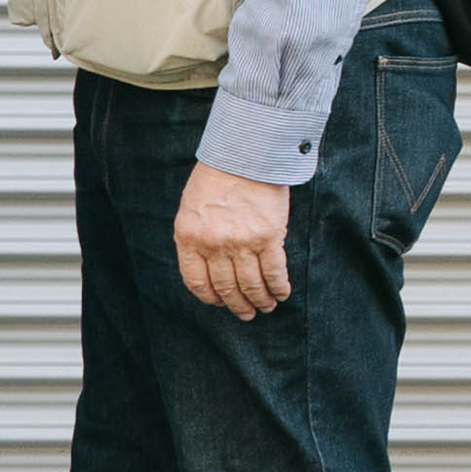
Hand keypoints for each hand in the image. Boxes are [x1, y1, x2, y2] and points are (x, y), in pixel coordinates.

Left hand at [174, 163, 292, 319]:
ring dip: (261, 301)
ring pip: (252, 285)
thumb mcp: (193, 209)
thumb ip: (198, 238)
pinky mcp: (268, 238)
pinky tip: (281, 294)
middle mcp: (214, 244)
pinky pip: (275, 273)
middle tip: (247, 313)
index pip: (196, 281)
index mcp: (189, 236)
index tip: (220, 303)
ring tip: (266, 306)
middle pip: (227, 288)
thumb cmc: (217, 181)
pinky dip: (279, 288)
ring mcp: (242, 242)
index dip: (210, 298)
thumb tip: (213, 269)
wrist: (244, 158)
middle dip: (238, 306)